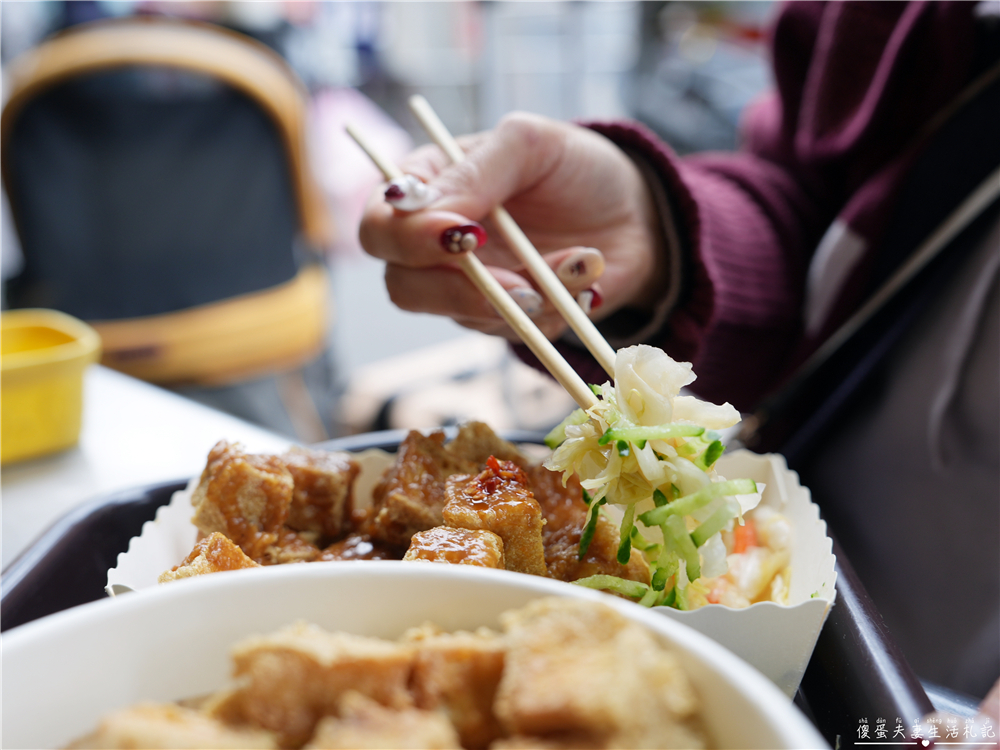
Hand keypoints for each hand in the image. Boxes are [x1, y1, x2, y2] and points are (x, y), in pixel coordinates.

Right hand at [358, 112, 667, 342]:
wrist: (635, 215)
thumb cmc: (574, 167)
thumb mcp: (530, 144)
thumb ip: (477, 169)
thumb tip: (430, 213)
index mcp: (425, 190)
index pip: (380, 227)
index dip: (409, 239)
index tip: (465, 235)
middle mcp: (433, 246)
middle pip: (403, 286)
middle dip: (464, 288)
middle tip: (522, 282)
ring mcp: (466, 289)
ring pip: (463, 317)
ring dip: (526, 298)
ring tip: (579, 264)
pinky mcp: (504, 321)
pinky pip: (514, 333)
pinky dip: (556, 310)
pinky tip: (586, 279)